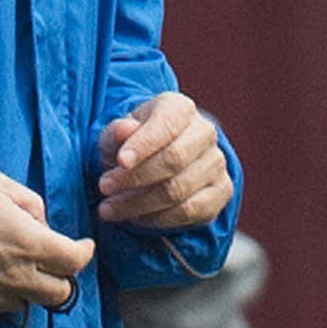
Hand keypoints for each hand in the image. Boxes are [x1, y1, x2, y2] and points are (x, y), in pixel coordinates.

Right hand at [0, 170, 94, 321]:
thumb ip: (29, 203)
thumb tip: (40, 222)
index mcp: (30, 243)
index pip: (74, 260)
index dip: (84, 253)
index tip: (83, 246)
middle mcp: (18, 275)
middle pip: (60, 293)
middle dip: (60, 277)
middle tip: (50, 262)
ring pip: (27, 302)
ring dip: (27, 286)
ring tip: (10, 267)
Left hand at [94, 92, 233, 232]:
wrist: (157, 161)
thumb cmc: (132, 146)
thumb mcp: (116, 136)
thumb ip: (116, 133)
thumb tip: (124, 129)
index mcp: (180, 108)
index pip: (166, 125)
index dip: (143, 145)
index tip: (119, 162)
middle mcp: (204, 132)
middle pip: (173, 160)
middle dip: (135, 179)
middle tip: (104, 188)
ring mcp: (216, 162)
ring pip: (179, 190)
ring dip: (139, 204)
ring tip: (109, 209)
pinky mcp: (222, 191)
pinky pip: (191, 211)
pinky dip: (159, 219)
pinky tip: (136, 218)